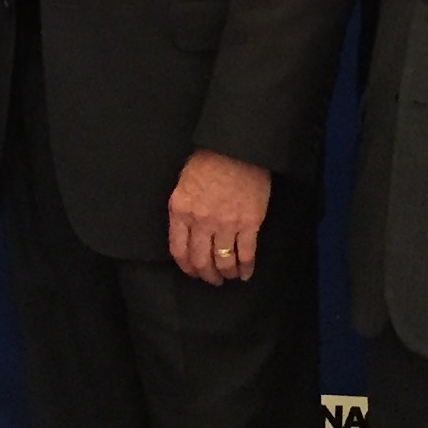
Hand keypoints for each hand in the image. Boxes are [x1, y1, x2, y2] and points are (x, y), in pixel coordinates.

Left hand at [166, 150, 271, 285]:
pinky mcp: (249, 224)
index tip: (192, 271)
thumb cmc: (210, 159)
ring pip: (222, 261)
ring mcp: (225, 224)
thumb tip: (187, 232)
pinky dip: (245, 268)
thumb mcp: (184, 183)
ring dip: (225, 273)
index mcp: (181, 211)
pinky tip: (245, 273)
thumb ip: (183, 209)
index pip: (178, 250)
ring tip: (228, 277)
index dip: (186, 267)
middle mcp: (200, 222)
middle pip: (200, 260)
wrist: (237, 148)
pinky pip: (245, 254)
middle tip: (211, 280)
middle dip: (206, 275)